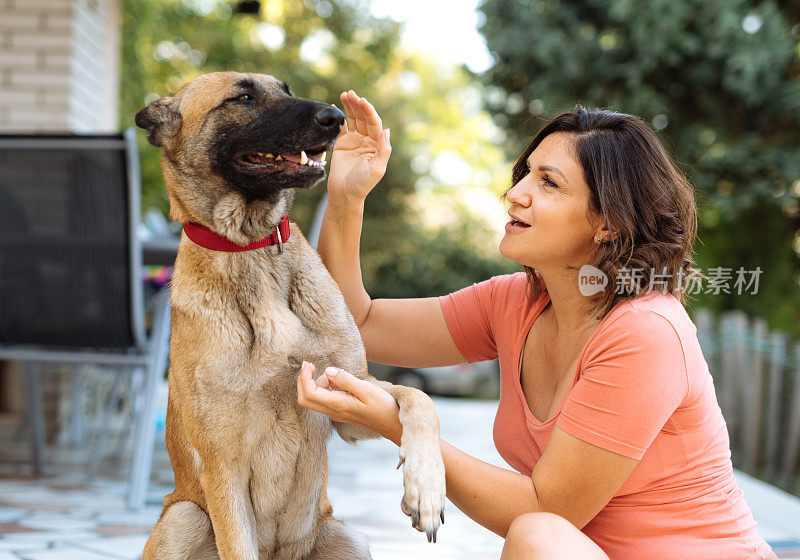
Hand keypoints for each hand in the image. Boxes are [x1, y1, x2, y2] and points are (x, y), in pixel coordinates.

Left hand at [296, 361, 400, 442]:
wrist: (391, 423)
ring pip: (313, 398)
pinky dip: (325, 387)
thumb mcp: (366, 389)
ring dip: (318, 383)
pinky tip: (338, 381)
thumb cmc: (382, 407)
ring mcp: (335, 412)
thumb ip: (345, 380)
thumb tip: (328, 370)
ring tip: (337, 375)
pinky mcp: (339, 411)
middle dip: (303, 381)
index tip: (308, 364)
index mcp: (337, 406)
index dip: (304, 378)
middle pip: (305, 399)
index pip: (309, 394)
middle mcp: (332, 411)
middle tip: (311, 365)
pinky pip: (324, 399)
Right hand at [327, 91, 390, 205]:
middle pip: (363, 118)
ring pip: (353, 119)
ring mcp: (354, 141)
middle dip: (357, 105)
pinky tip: (334, 106)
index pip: (374, 123)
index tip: (362, 101)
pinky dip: (338, 117)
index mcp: (377, 145)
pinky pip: (341, 127)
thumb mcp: (377, 169)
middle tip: (350, 94)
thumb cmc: (363, 184)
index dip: (369, 111)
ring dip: (349, 107)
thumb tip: (387, 131)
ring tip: (344, 94)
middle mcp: (367, 140)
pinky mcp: (341, 144)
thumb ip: (384, 150)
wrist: (345, 194)